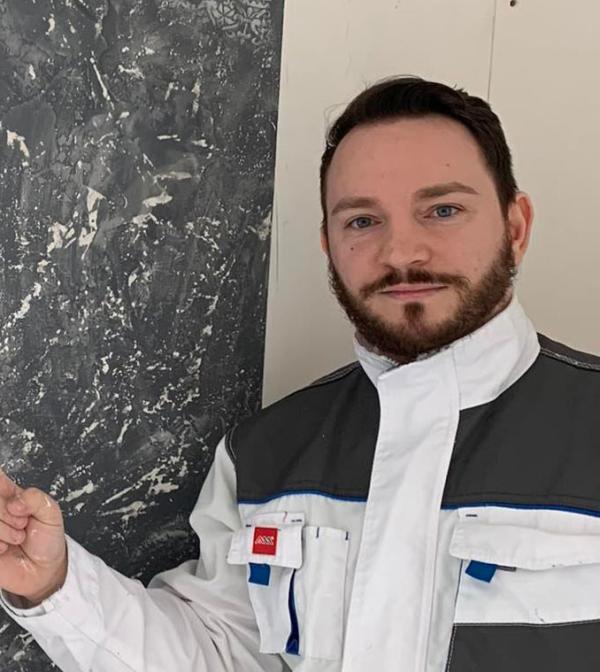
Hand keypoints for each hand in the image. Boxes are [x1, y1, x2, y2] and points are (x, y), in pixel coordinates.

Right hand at [0, 467, 66, 604]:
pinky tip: (5, 548)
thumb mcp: (51, 512)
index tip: (12, 502)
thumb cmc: (47, 538)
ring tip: (17, 537)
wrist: (44, 569)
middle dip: (9, 513)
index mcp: (9, 494)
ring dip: (3, 530)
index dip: (0, 485)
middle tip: (22, 523)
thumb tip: (15, 502)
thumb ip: (35, 498)